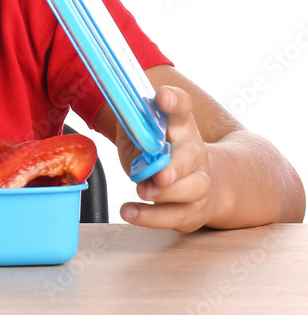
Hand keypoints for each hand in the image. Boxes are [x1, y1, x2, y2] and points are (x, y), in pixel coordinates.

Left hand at [118, 85, 214, 231]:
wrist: (199, 184)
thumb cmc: (161, 152)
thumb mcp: (143, 132)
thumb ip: (132, 122)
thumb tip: (116, 107)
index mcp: (180, 126)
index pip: (181, 107)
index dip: (173, 101)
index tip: (163, 97)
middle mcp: (194, 153)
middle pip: (191, 155)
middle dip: (176, 166)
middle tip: (161, 174)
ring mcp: (198, 183)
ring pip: (190, 190)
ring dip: (164, 194)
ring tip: (142, 191)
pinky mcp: (193, 211)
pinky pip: (174, 217)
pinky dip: (150, 217)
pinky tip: (129, 212)